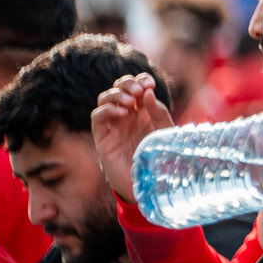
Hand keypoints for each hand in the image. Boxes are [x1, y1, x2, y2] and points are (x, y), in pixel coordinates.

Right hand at [90, 74, 174, 202]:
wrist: (147, 182)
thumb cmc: (158, 157)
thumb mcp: (165, 132)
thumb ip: (159, 112)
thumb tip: (148, 93)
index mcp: (143, 111)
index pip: (136, 87)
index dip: (140, 80)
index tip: (149, 83)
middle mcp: (126, 115)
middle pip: (118, 88)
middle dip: (126, 84)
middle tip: (138, 90)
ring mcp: (113, 125)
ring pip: (104, 99)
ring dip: (116, 95)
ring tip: (130, 102)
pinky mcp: (102, 138)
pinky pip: (97, 118)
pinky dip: (107, 110)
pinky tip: (121, 112)